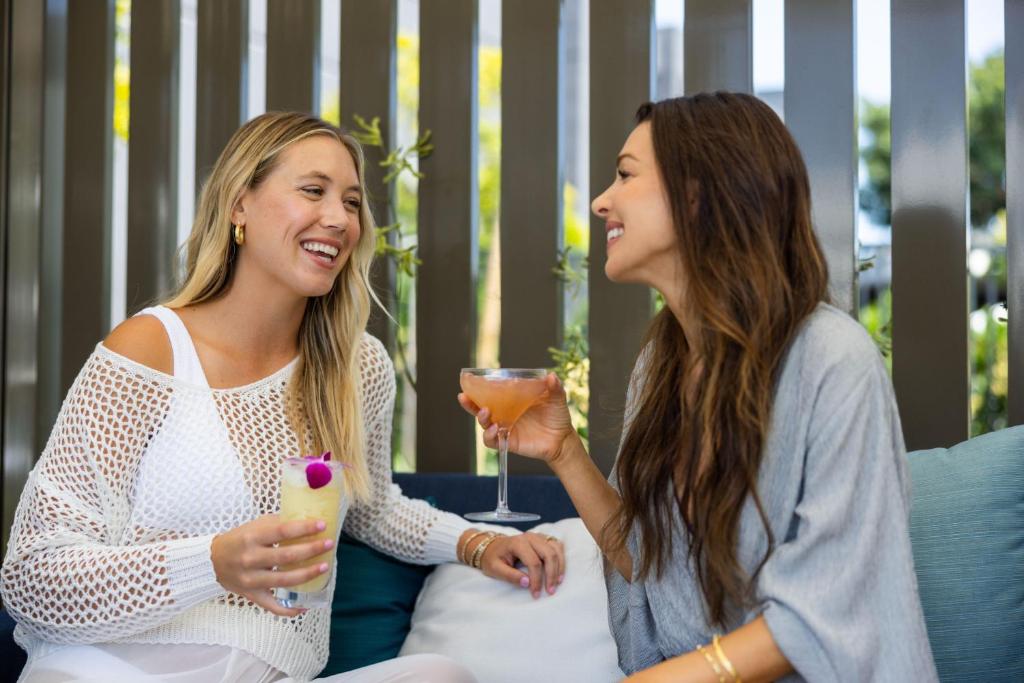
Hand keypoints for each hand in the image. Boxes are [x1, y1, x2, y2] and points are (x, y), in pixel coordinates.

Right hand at [211, 514, 334, 616]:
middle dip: (312, 550)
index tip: (322, 525)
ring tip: (324, 567)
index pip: (282, 531)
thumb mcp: (255, 526)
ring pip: (284, 580)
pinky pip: (273, 606)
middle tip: (329, 544)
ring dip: (307, 575)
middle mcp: (250, 558)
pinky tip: (306, 605)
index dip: (304, 528)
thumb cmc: (239, 540)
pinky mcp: (251, 595)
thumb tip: (308, 521)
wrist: (212, 561)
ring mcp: (251, 580)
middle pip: (287, 556)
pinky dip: (290, 609)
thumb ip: (278, 523)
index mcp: (252, 537)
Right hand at [457, 373, 577, 464]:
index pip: (491, 393)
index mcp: (511, 399)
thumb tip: (550, 376)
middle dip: (469, 403)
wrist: (563, 439)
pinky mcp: (508, 441)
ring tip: (485, 412)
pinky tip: (495, 429)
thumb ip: (554, 387)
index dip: (477, 388)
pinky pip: (492, 441)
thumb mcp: (557, 398)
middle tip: (464, 397)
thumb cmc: (557, 416)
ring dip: (480, 418)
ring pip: (484, 424)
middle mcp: (504, 413)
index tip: (469, 381)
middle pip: (480, 408)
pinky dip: (489, 436)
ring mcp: (505, 427)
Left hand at [478, 532, 565, 598]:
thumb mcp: (495, 569)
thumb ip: (510, 576)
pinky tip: (559, 571)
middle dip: (552, 574)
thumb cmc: (493, 558)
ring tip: (557, 583)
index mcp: (517, 543)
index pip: (534, 562)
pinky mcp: (543, 539)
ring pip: (556, 549)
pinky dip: (561, 558)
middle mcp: (530, 537)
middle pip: (549, 554)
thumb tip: (527, 583)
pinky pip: (557, 546)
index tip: (536, 594)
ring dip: (559, 567)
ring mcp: (538, 536)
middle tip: (550, 591)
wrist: (491, 547)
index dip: (537, 580)